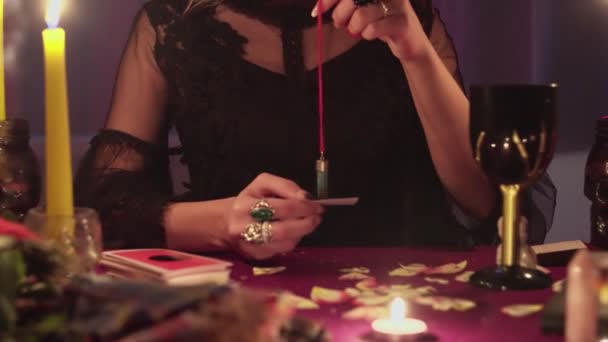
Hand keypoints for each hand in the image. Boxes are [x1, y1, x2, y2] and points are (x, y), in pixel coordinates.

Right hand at [227, 173, 323, 259]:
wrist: (226, 222)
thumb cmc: (250, 200)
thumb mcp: (263, 184)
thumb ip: (284, 186)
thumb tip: (305, 196)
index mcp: (245, 204)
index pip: (281, 207)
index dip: (303, 207)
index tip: (316, 205)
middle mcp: (243, 227)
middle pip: (283, 229)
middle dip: (306, 222)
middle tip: (317, 216)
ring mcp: (249, 245)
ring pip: (285, 242)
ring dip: (303, 232)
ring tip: (309, 223)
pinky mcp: (255, 256)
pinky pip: (282, 250)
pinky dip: (294, 240)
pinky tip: (295, 232)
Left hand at [312, 0, 431, 60]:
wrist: (409, 41)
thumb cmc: (382, 21)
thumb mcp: (362, 8)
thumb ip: (344, 4)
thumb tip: (317, 8)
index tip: (317, 11)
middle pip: (353, 0)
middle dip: (340, 15)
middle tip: (339, 24)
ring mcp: (397, 5)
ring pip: (361, 15)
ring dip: (354, 27)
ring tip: (357, 31)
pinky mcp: (402, 22)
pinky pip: (372, 29)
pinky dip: (366, 35)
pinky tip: (370, 35)